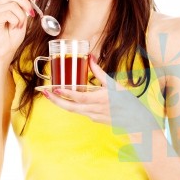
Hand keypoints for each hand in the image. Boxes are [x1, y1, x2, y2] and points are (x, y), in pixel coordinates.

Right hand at [0, 0, 37, 60]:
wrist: (6, 50)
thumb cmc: (13, 35)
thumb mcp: (23, 17)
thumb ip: (24, 4)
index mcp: (6, 2)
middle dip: (27, 3)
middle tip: (31, 14)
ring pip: (14, 4)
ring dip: (21, 17)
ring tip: (19, 25)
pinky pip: (9, 14)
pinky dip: (16, 21)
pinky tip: (14, 27)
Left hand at [43, 56, 159, 134]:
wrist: (135, 121)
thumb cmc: (127, 102)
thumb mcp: (114, 84)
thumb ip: (99, 72)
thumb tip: (91, 58)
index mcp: (100, 99)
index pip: (79, 97)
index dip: (66, 94)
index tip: (56, 88)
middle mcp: (94, 109)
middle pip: (70, 107)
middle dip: (55, 100)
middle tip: (44, 92)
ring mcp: (93, 116)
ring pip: (72, 110)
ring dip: (60, 103)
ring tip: (50, 94)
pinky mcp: (93, 119)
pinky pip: (80, 111)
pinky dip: (71, 105)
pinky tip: (66, 98)